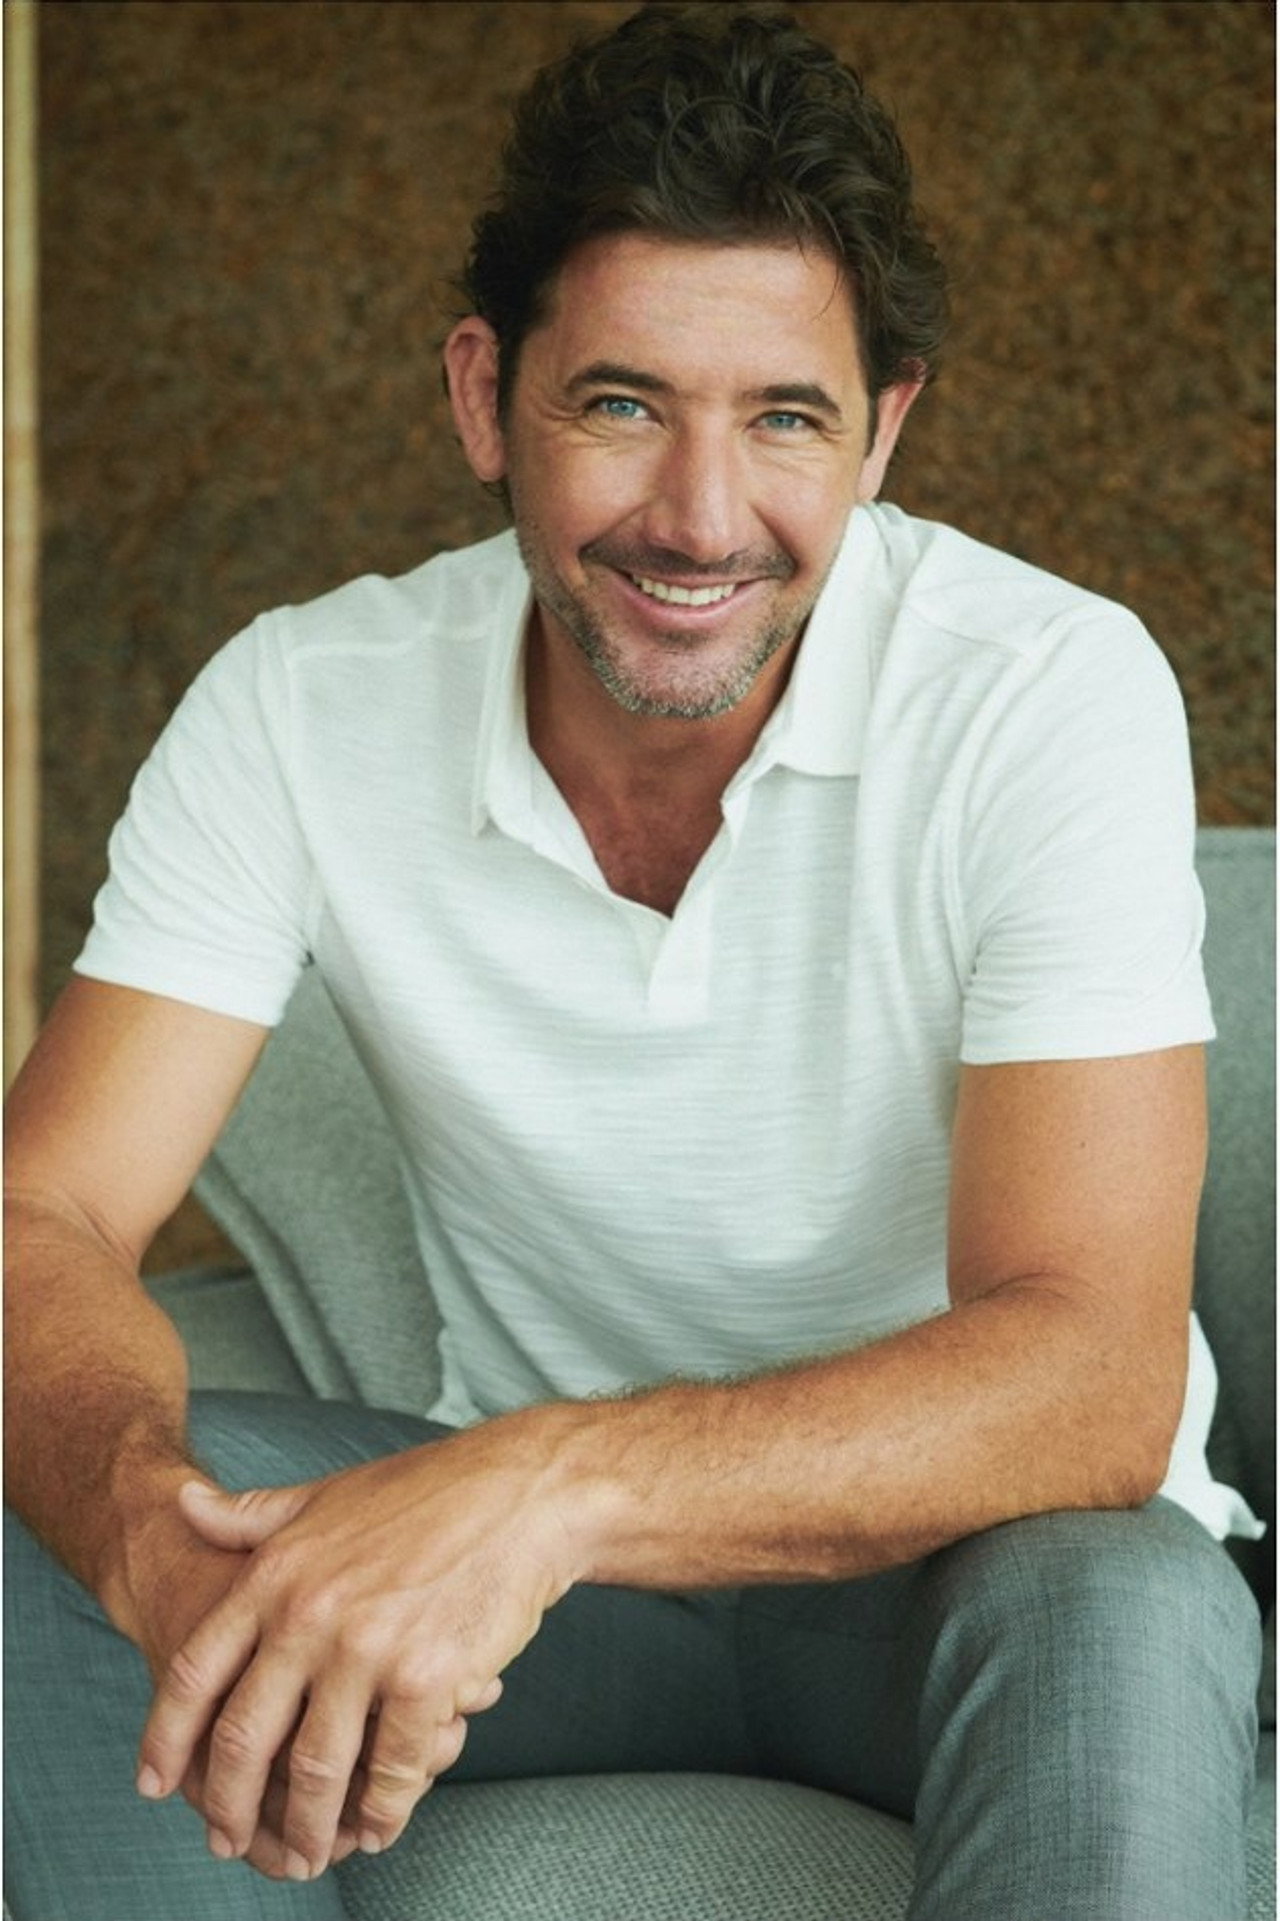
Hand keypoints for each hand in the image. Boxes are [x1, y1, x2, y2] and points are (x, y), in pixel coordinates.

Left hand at [136, 1418, 581, 1881]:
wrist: (524, 1494)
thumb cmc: (427, 1492)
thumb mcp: (327, 1495)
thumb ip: (253, 1516)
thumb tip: (180, 1502)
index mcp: (276, 1573)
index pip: (195, 1674)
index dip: (166, 1739)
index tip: (156, 1785)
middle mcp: (310, 1615)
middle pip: (243, 1738)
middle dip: (229, 1806)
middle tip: (227, 1842)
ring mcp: (367, 1650)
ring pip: (316, 1769)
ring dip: (309, 1827)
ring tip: (308, 1855)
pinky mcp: (428, 1680)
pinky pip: (393, 1770)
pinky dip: (384, 1811)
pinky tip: (380, 1826)